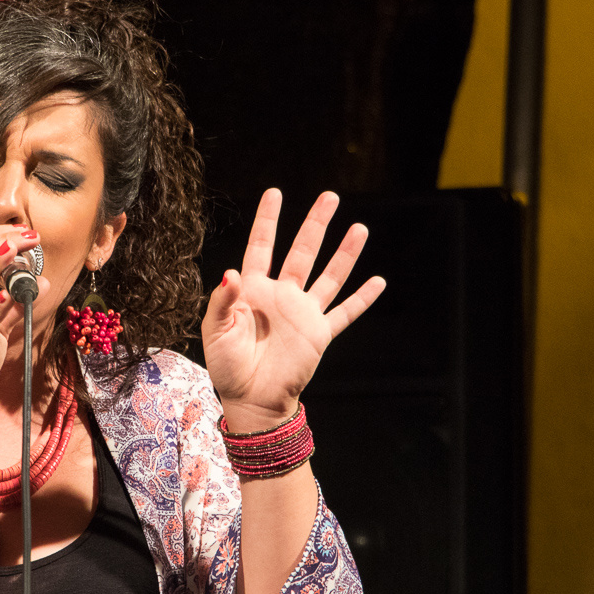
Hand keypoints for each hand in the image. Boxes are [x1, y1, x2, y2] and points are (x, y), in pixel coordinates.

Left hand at [203, 189, 385, 432]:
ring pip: (329, 275)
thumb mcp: (215, 331)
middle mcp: (281, 295)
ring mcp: (302, 313)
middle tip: (330, 196)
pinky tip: (378, 282)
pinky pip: (344, 312)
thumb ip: (222, 301)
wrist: (251, 399)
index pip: (261, 246)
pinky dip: (362, 298)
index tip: (275, 193)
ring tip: (359, 228)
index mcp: (253, 290)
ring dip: (345, 253)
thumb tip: (230, 272)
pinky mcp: (319, 333)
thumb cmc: (227, 366)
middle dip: (316, 224)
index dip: (267, 220)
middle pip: (302, 251)